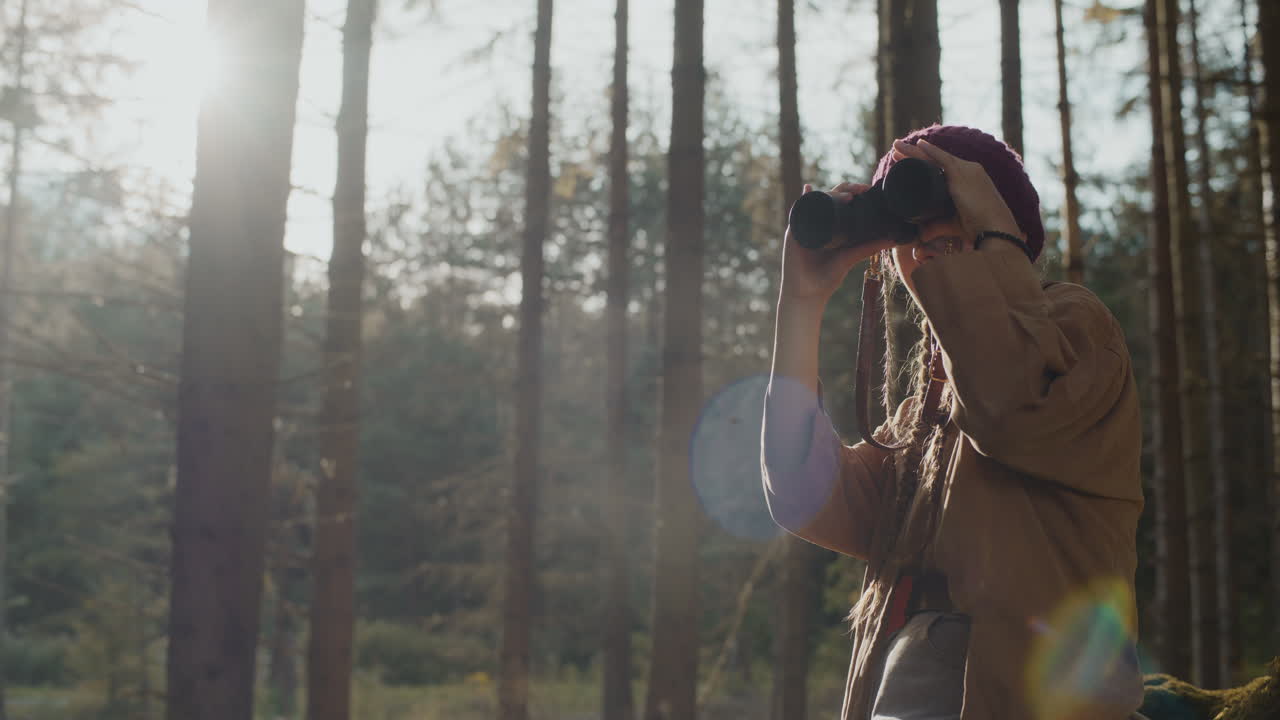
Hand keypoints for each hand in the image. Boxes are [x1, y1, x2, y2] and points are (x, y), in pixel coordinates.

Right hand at [780, 182, 895, 304]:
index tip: (868, 190)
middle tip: (861, 191)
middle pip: (831, 197)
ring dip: (830, 193)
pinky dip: (803, 199)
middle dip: (846, 190)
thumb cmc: (826, 278)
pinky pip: (798, 211)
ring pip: (817, 201)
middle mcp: (820, 222)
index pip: (843, 202)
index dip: (855, 192)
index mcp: (833, 226)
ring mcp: (806, 225)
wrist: (806, 293)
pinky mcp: (794, 231)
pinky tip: (810, 189)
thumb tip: (894, 239)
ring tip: (846, 197)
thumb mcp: (850, 258)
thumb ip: (868, 248)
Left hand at [892, 139, 1022, 244]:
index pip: (942, 167)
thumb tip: (920, 235)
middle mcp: (969, 171)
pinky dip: (929, 152)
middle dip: (915, 154)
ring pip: (935, 157)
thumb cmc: (979, 228)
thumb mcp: (954, 223)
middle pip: (936, 159)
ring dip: (915, 151)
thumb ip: (936, 226)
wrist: (997, 228)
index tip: (908, 160)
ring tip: (896, 146)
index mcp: (970, 180)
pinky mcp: (962, 175)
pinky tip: (918, 145)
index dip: (924, 162)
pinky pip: (942, 159)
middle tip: (897, 149)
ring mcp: (967, 170)